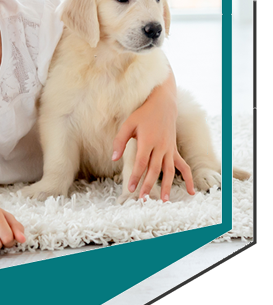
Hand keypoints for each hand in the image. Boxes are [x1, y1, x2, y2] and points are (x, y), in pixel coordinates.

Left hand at [112, 76, 194, 201]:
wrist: (163, 103)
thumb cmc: (143, 114)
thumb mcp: (128, 124)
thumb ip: (120, 141)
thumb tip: (113, 159)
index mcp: (148, 140)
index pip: (141, 163)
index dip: (136, 176)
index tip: (131, 188)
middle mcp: (161, 146)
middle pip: (154, 169)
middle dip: (148, 184)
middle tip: (142, 198)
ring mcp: (170, 149)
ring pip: (169, 170)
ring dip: (166, 186)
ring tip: (163, 201)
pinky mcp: (174, 150)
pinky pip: (183, 166)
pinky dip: (188, 179)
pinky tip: (190, 192)